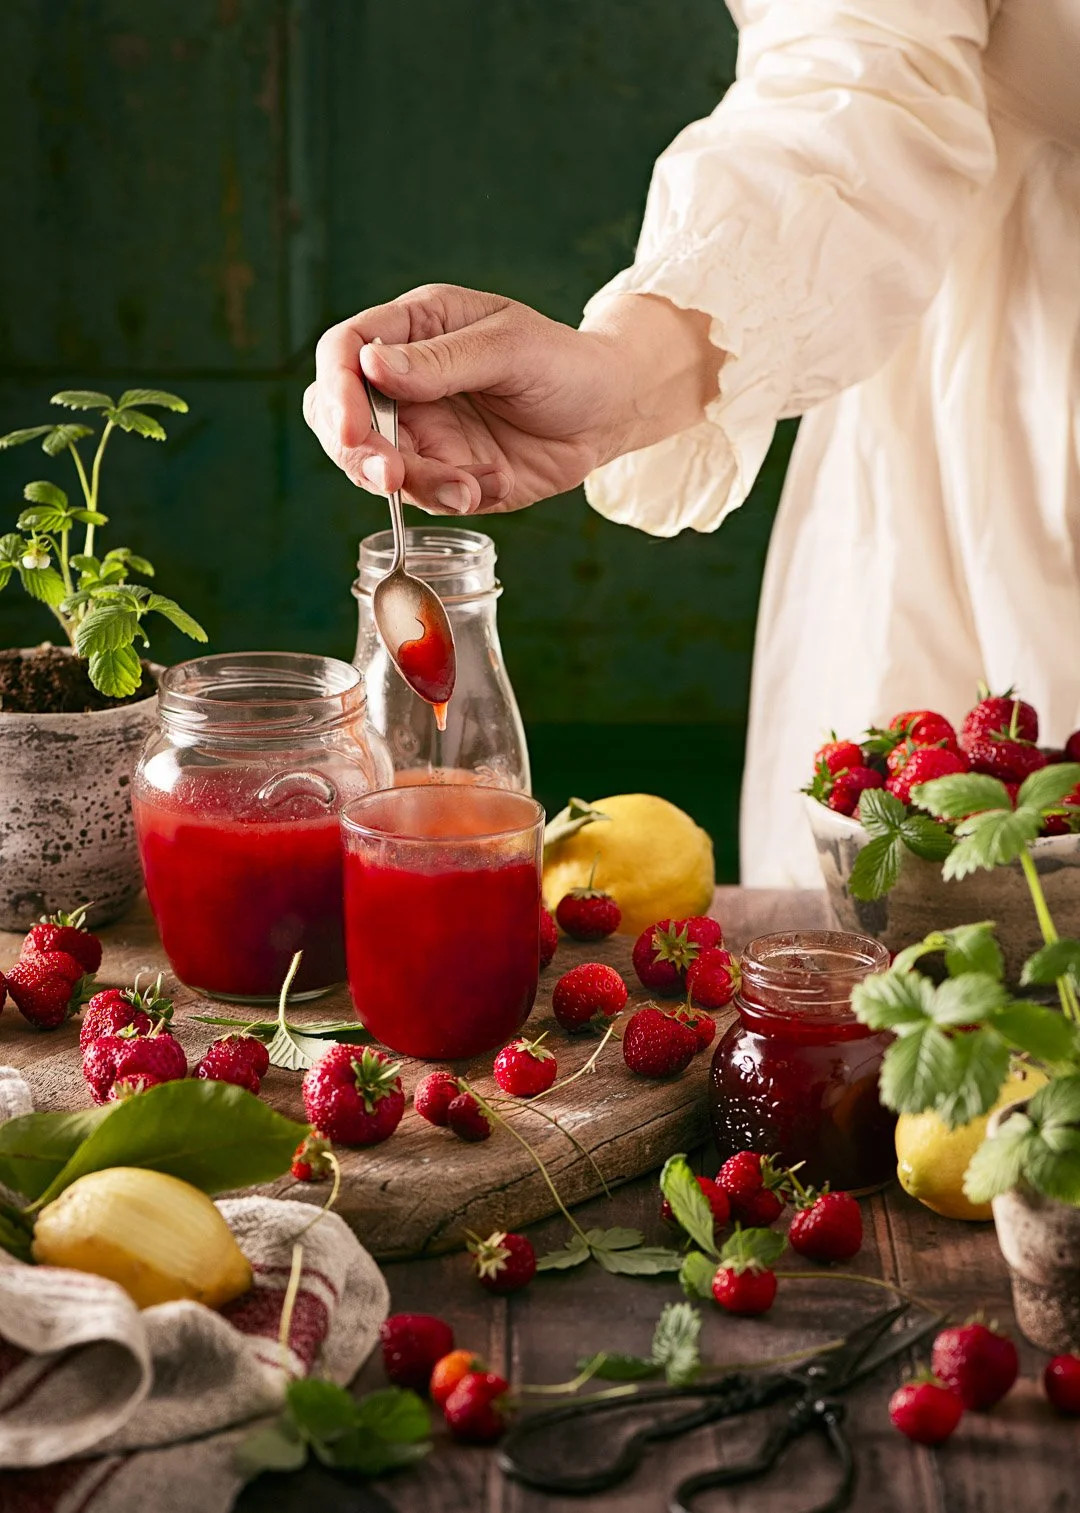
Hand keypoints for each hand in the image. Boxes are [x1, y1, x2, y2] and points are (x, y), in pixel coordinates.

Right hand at [303, 284, 717, 514]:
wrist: (610, 412)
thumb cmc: (564, 361)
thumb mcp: (510, 347)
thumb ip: (440, 361)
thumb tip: (370, 365)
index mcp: (413, 329)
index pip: (344, 353)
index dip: (337, 391)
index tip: (353, 429)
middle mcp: (405, 382)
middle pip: (339, 417)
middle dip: (357, 452)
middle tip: (392, 477)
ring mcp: (422, 432)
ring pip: (378, 466)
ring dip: (414, 484)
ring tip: (467, 485)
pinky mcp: (445, 473)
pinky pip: (425, 496)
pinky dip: (451, 497)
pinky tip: (489, 485)